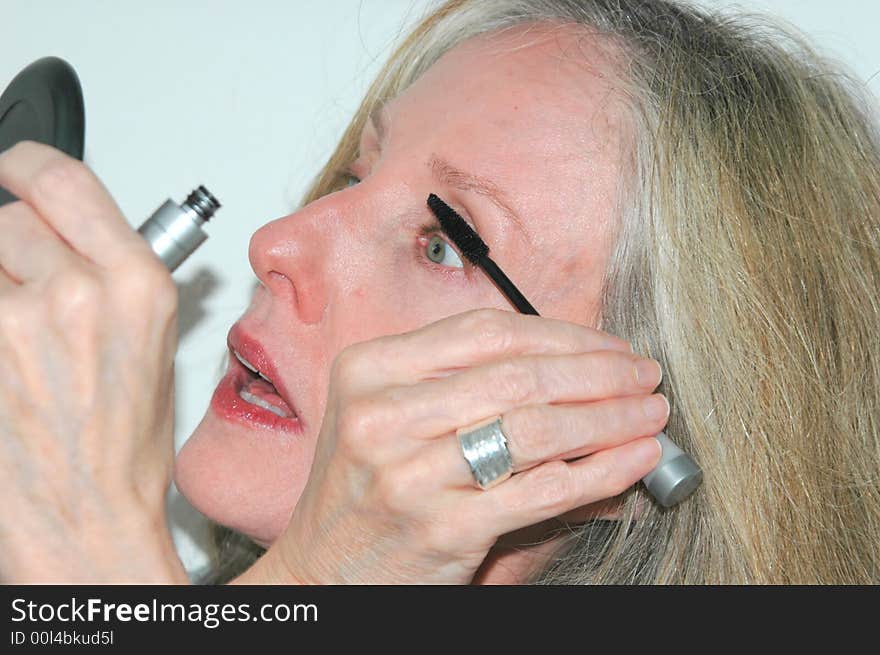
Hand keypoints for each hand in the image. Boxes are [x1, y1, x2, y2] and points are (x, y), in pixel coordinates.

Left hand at [0, 142, 186, 582]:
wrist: (86, 515)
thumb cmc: (121, 448)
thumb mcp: (150, 345)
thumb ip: (114, 277)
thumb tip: (77, 236)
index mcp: (137, 285)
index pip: (64, 181)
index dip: (27, 163)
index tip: (14, 167)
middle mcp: (79, 294)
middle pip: (10, 219)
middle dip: (12, 251)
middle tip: (24, 289)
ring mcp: (16, 323)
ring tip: (16, 336)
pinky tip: (7, 355)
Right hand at [239, 308, 665, 583]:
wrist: (325, 573)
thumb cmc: (368, 490)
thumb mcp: (391, 419)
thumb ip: (464, 386)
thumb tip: (576, 368)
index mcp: (369, 370)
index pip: (484, 332)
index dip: (561, 334)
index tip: (609, 344)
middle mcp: (382, 415)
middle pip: (517, 374)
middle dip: (598, 372)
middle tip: (645, 375)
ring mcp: (408, 473)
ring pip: (535, 428)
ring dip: (609, 417)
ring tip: (650, 413)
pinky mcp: (441, 527)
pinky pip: (541, 490)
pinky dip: (600, 471)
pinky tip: (635, 459)